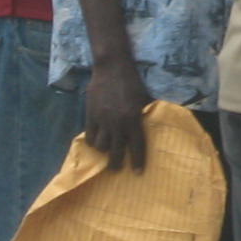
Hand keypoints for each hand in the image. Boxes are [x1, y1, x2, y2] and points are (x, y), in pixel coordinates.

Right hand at [83, 57, 151, 171]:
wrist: (112, 67)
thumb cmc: (132, 81)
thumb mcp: (144, 98)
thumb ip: (145, 114)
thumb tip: (151, 126)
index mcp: (134, 119)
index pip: (137, 147)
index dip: (137, 161)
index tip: (137, 173)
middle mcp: (118, 123)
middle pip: (116, 151)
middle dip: (117, 164)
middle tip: (117, 168)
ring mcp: (102, 120)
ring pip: (101, 146)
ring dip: (104, 152)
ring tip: (106, 153)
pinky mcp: (91, 115)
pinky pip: (89, 135)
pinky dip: (91, 142)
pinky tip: (94, 143)